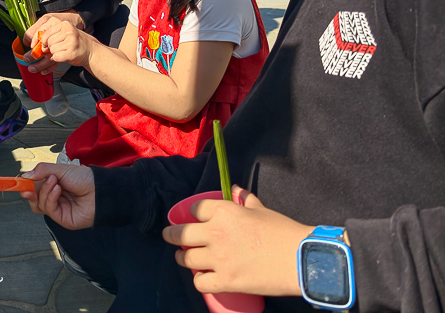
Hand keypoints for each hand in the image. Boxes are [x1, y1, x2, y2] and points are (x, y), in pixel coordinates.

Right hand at [19, 163, 95, 229]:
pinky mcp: (62, 219)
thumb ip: (42, 170)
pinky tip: (58, 190)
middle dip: (29, 191)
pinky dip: (50, 198)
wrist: (99, 190)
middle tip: (28, 185)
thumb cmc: (83, 178)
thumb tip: (25, 176)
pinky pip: (48, 210)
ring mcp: (58, 209)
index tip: (18, 181)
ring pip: (39, 205)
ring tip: (54, 182)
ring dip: (43, 192)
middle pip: (33, 198)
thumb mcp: (60, 169)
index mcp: (52, 185)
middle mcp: (53, 197)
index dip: (25, 185)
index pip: (34, 187)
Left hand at [24, 16, 92, 74]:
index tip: (39, 46)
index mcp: (64, 24)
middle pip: (48, 42)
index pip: (46, 32)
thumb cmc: (75, 43)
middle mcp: (68, 31)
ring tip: (63, 52)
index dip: (40, 41)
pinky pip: (56, 57)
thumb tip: (33, 44)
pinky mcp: (71, 52)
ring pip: (51, 50)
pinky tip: (64, 57)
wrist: (91, 51)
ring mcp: (70, 42)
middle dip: (48, 49)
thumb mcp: (64, 34)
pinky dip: (57, 59)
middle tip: (54, 51)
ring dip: (54, 54)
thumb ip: (51, 35)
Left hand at [161, 186, 311, 296]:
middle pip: (180, 233)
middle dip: (172, 235)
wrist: (302, 260)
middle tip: (170, 237)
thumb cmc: (284, 232)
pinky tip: (202, 277)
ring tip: (185, 258)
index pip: (195, 208)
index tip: (192, 217)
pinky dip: (199, 280)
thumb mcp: (262, 209)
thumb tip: (235, 189)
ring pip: (185, 259)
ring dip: (183, 258)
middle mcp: (216, 233)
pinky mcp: (226, 281)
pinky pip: (199, 282)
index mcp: (224, 212)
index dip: (193, 213)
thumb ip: (245, 199)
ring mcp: (219, 258)